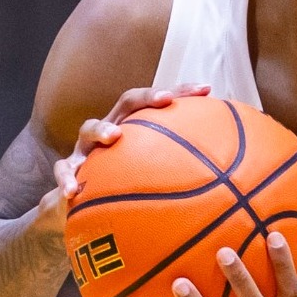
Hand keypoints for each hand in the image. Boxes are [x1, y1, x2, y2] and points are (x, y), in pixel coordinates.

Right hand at [36, 83, 211, 234]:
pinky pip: (63, 169)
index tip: (207, 89)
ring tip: (114, 136)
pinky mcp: (69, 169)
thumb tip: (233, 183)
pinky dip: (66, 178)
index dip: (182, 92)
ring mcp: (87, 148)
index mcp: (137, 128)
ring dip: (101, 129)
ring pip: (89, 127)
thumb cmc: (128, 189)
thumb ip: (187, 177)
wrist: (85, 207)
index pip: (160, 102)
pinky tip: (72, 191)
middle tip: (164, 99)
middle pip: (127, 103)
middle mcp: (112, 130)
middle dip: (145, 97)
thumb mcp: (156, 182)